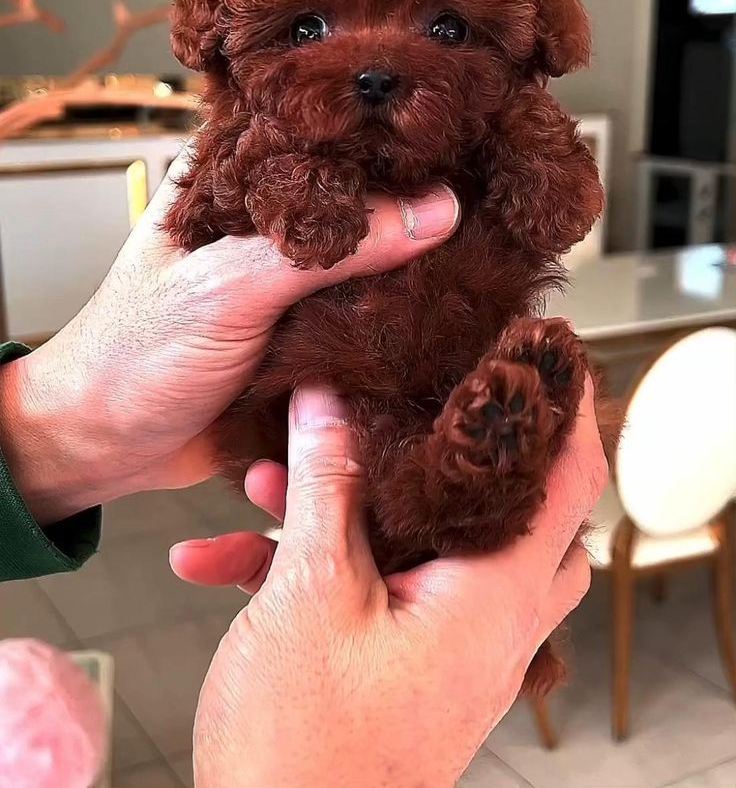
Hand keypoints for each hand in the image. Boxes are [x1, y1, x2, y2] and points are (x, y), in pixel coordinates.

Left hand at [0, 151, 458, 524]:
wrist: (103, 447)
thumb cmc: (135, 352)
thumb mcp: (229, 286)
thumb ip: (330, 249)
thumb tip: (435, 210)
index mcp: (239, 177)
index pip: (327, 133)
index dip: (388, 129)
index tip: (459, 127)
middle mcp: (271, 220)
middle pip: (361, 197)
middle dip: (418, 201)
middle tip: (495, 191)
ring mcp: (291, 280)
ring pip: (372, 259)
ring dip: (417, 266)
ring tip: (494, 246)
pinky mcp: (307, 336)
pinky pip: (368, 319)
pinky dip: (403, 320)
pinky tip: (453, 311)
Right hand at [188, 379, 605, 787]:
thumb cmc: (306, 754)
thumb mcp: (310, 592)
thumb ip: (325, 484)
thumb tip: (328, 401)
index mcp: (493, 597)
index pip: (565, 481)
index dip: (563, 408)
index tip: (543, 350)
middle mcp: (487, 624)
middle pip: (500, 508)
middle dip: (447, 447)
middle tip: (417, 396)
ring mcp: (446, 648)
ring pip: (420, 544)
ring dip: (347, 505)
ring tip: (268, 476)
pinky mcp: (402, 667)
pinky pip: (373, 592)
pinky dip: (315, 565)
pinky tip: (224, 555)